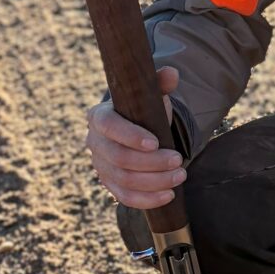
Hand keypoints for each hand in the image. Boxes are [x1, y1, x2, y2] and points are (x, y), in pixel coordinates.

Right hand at [85, 66, 185, 207]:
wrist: (137, 133)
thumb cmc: (143, 112)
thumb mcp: (151, 96)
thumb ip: (159, 83)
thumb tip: (171, 73)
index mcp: (99, 117)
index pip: (110, 127)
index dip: (131, 136)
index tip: (156, 142)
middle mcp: (94, 142)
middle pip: (119, 158)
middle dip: (152, 163)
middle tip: (178, 160)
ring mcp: (100, 166)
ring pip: (124, 180)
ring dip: (155, 181)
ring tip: (180, 175)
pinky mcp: (109, 185)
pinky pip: (125, 197)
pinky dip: (147, 199)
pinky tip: (168, 195)